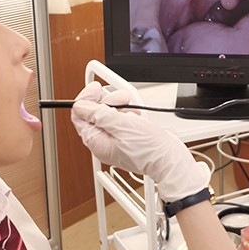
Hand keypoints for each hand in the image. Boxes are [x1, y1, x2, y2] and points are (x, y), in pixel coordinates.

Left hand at [70, 82, 210, 201]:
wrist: (169, 160)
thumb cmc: (149, 149)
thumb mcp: (121, 125)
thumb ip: (98, 115)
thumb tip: (79, 107)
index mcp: (96, 142)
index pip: (79, 116)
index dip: (86, 99)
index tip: (96, 89)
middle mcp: (103, 143)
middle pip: (94, 114)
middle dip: (107, 102)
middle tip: (121, 99)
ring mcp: (114, 142)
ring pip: (108, 116)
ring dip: (120, 107)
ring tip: (133, 110)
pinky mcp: (126, 139)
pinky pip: (120, 122)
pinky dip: (128, 115)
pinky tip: (137, 117)